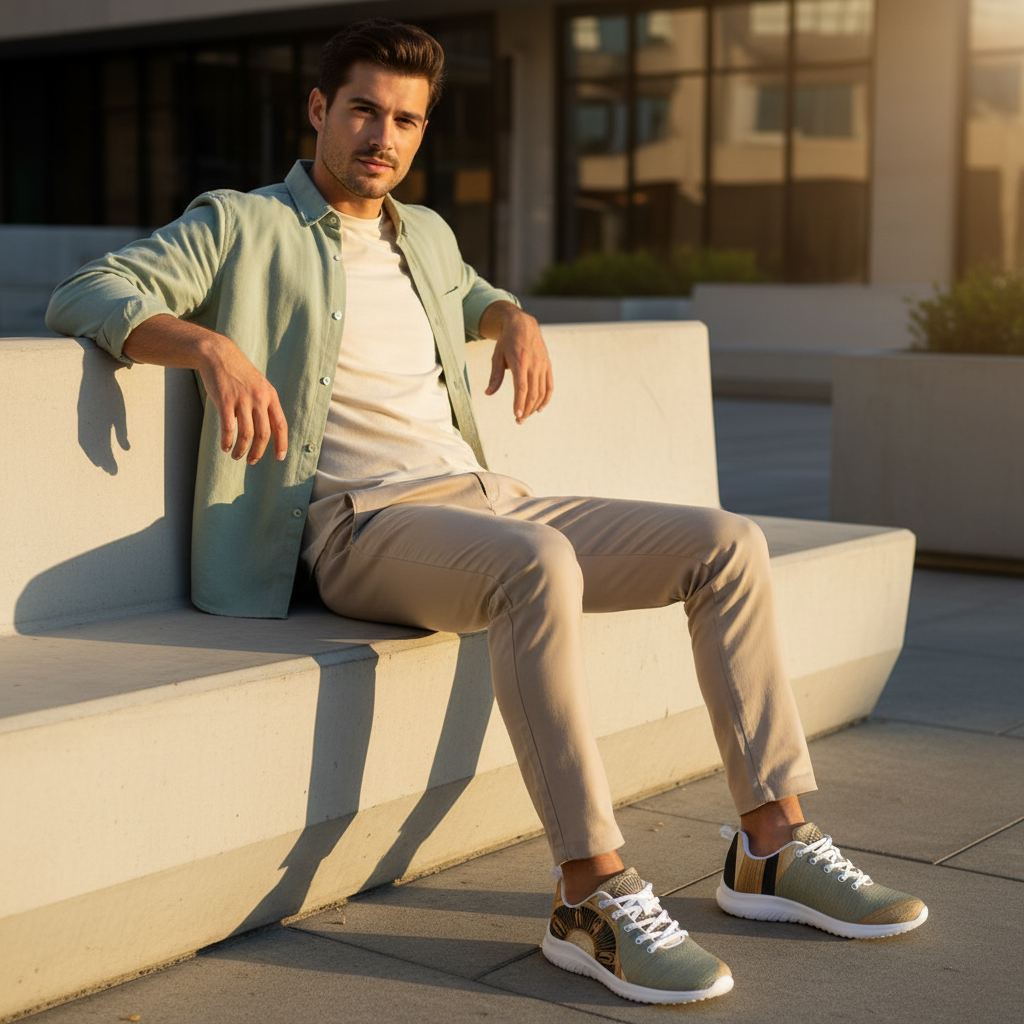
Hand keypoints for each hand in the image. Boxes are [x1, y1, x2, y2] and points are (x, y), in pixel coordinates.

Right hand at [199, 338, 288, 463]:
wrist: (218, 355)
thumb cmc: (239, 373)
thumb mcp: (259, 386)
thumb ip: (264, 405)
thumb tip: (267, 430)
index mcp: (270, 396)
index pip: (281, 425)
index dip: (282, 443)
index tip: (279, 457)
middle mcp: (259, 399)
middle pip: (264, 434)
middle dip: (258, 452)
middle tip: (252, 461)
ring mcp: (242, 400)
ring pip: (247, 434)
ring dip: (242, 450)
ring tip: (236, 456)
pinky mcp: (225, 401)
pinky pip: (228, 428)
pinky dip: (227, 441)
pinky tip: (225, 447)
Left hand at [479, 301, 552, 422]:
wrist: (524, 325)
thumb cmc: (507, 341)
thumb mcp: (497, 356)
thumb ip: (495, 376)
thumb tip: (488, 393)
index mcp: (519, 361)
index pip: (521, 387)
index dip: (520, 403)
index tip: (517, 415)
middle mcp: (533, 364)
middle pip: (532, 393)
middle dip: (526, 410)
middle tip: (518, 421)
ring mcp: (542, 365)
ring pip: (541, 392)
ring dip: (534, 407)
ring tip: (526, 416)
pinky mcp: (547, 366)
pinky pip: (549, 386)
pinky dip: (546, 399)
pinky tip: (539, 409)